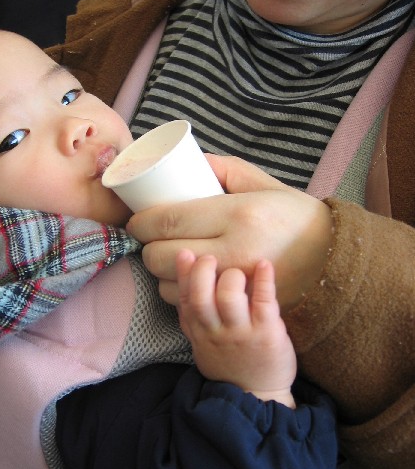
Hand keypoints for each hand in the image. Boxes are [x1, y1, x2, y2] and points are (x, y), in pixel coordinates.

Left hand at [127, 155, 332, 310]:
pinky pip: (188, 304)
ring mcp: (233, 284)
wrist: (333, 264)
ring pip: (170, 284)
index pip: (169, 220)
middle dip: (146, 247)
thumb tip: (187, 162)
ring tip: (169, 256)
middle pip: (162, 255)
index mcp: (238, 214)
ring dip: (160, 271)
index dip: (142, 222)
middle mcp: (233, 250)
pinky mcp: (235, 306)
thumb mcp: (263, 183)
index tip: (135, 220)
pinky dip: (178, 291)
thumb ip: (225, 168)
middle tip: (150, 237)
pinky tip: (186, 278)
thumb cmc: (295, 218)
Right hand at [177, 251, 296, 406]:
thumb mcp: (201, 345)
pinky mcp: (267, 333)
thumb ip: (191, 317)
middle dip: (203, 271)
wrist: (258, 396)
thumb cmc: (230, 364)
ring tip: (238, 271)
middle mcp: (216, 332)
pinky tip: (264, 265)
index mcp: (200, 333)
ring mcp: (242, 333)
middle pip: (201, 296)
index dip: (183, 275)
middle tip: (210, 258)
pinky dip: (264, 279)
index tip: (184, 253)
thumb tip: (183, 283)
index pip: (185, 300)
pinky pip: (263, 301)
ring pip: (229, 297)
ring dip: (232, 276)